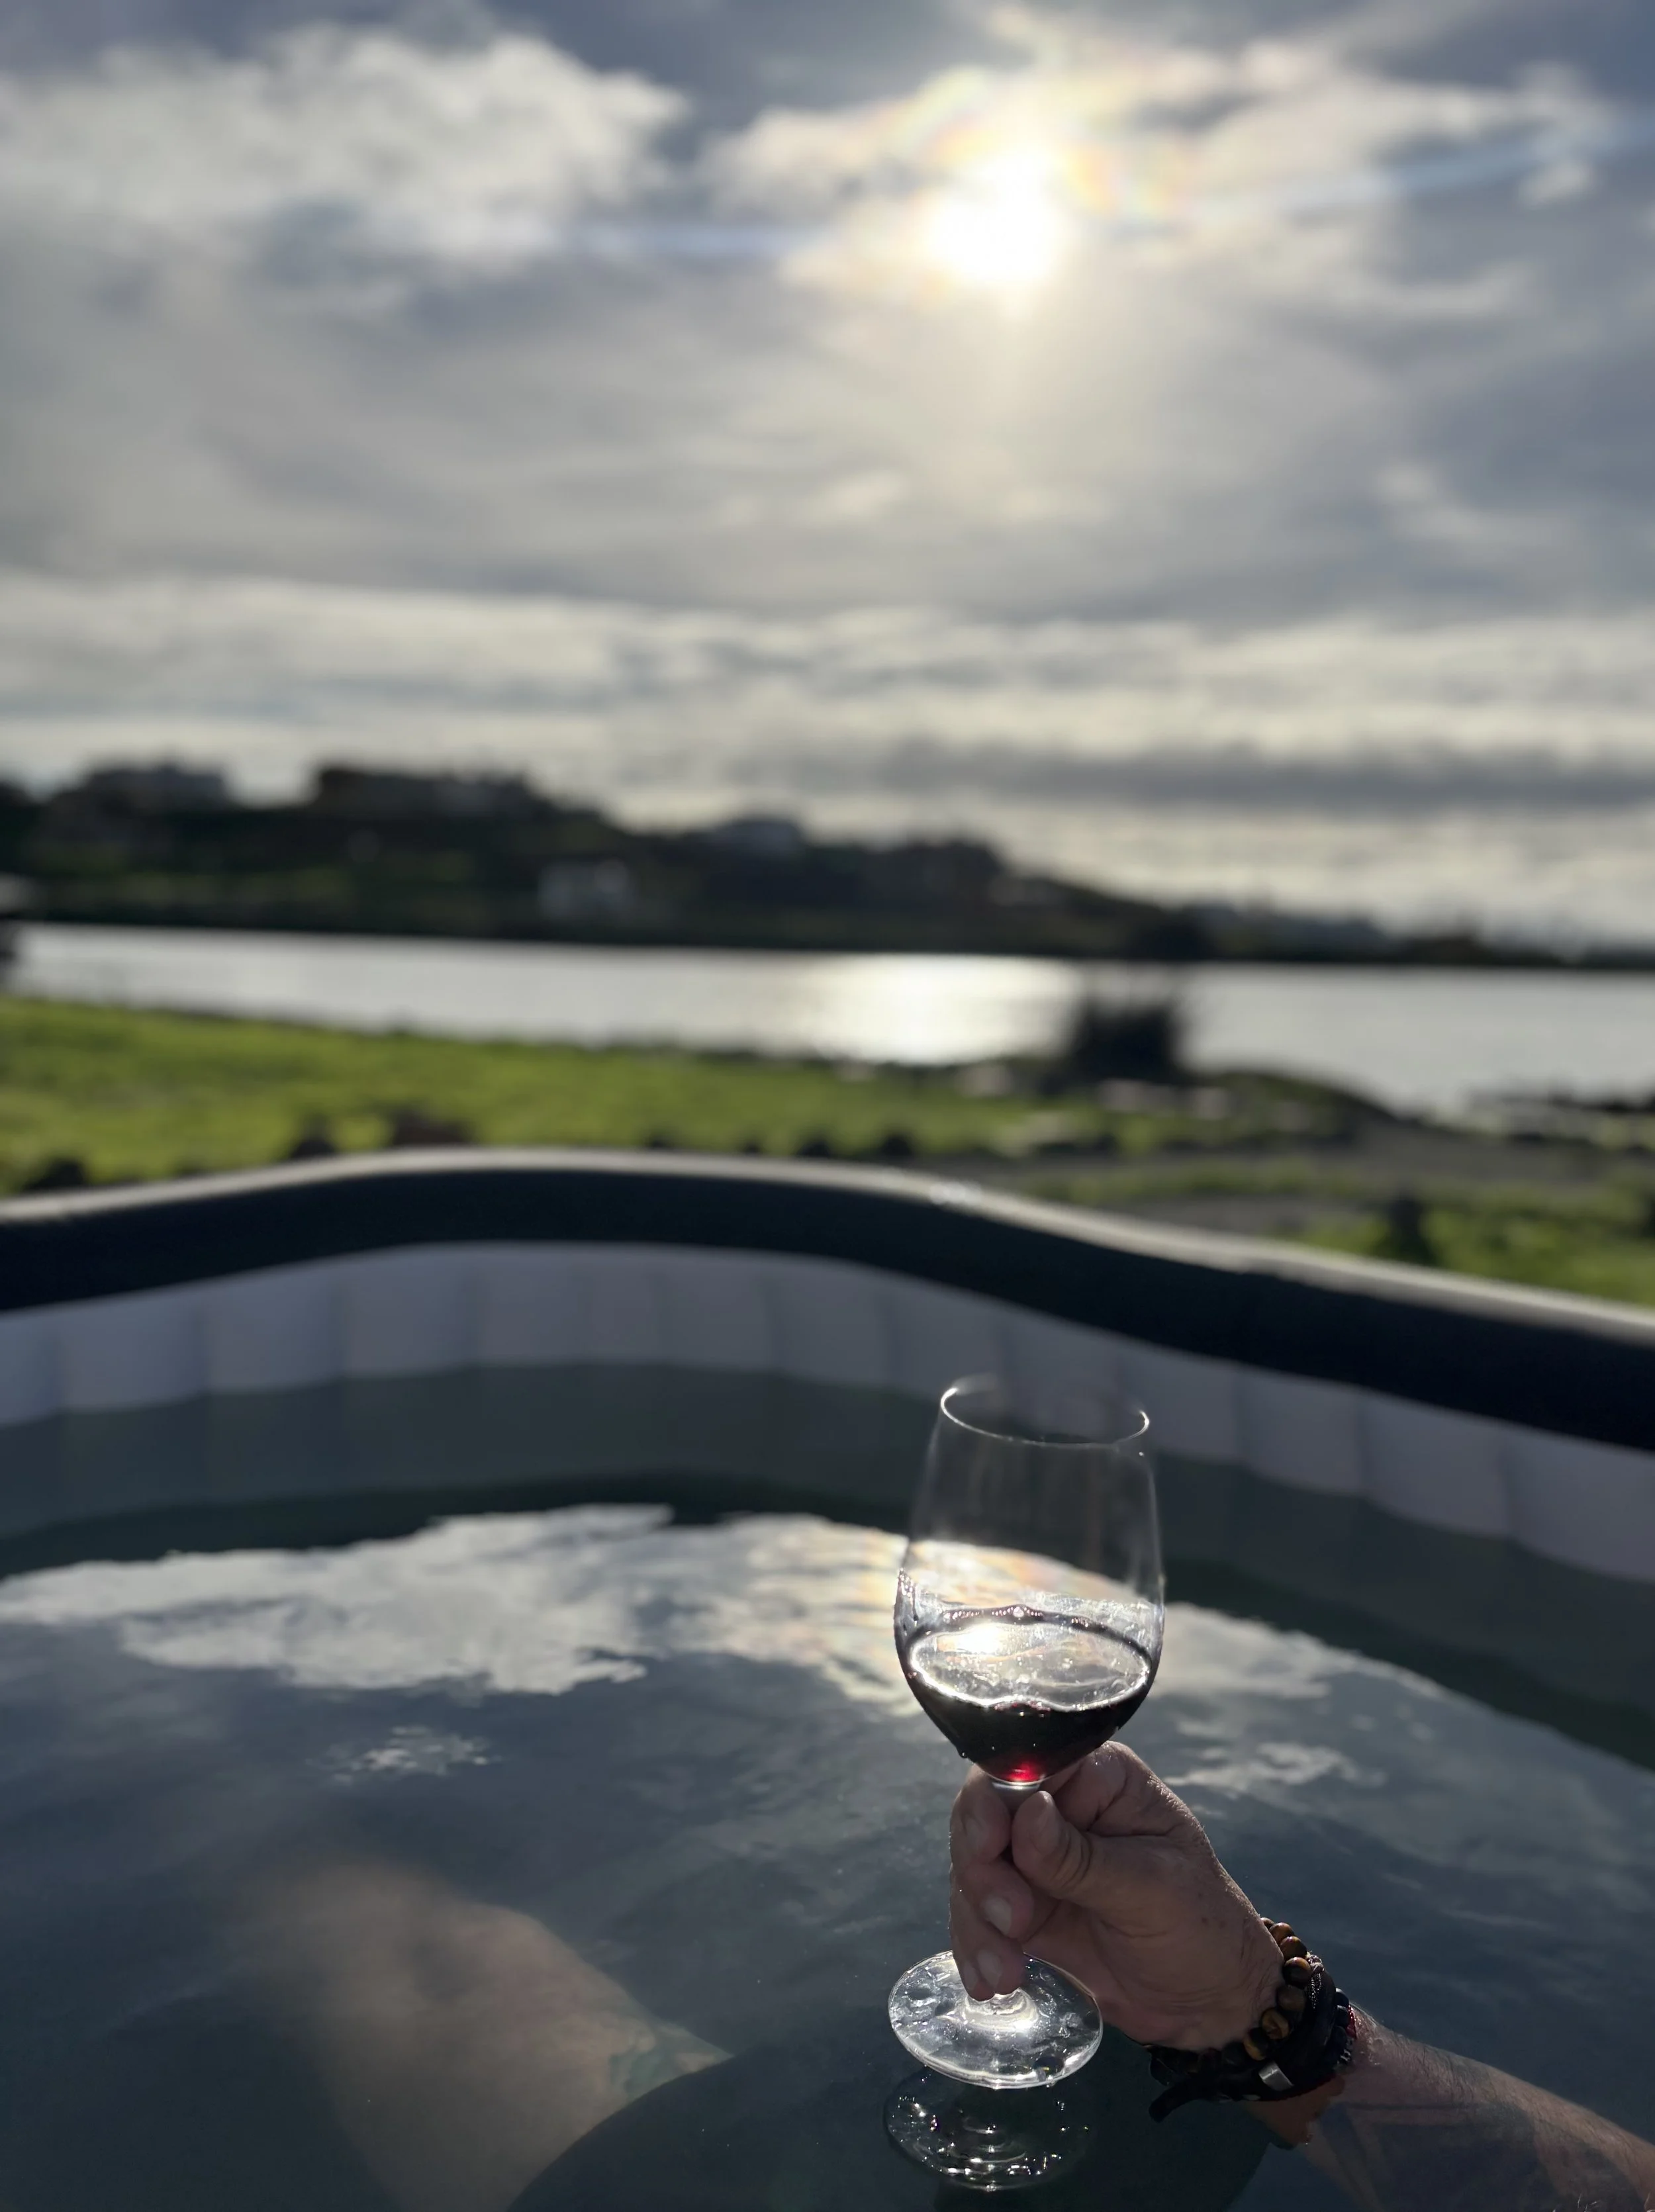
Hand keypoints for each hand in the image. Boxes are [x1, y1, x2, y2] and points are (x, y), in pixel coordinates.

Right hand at [948, 1744, 1283, 2051]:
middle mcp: (1060, 1808)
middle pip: (986, 1813)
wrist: (1207, 2006)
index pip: (1027, 1765)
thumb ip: (1083, 1858)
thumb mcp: (1150, 1890)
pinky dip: (976, 1947)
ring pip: (974, 1867)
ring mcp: (1037, 1859)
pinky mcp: (1025, 1908)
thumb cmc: (1201, 1929)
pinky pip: (978, 1914)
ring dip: (978, 1920)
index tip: (987, 1845)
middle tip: (1011, 1921)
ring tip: (1005, 1973)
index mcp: (1100, 1779)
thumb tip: (1026, 1813)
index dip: (994, 1797)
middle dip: (982, 1868)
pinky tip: (990, 1982)